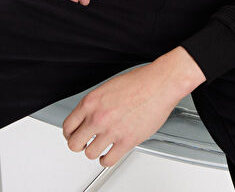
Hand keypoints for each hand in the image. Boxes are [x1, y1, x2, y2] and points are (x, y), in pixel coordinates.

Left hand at [62, 61, 186, 166]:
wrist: (161, 83)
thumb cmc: (142, 81)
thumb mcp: (110, 86)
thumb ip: (97, 103)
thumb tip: (91, 115)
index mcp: (92, 101)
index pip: (68, 126)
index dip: (70, 133)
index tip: (74, 134)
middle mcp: (98, 117)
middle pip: (74, 144)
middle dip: (79, 144)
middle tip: (85, 143)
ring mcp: (112, 130)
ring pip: (90, 153)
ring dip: (95, 151)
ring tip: (101, 147)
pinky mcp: (127, 141)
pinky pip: (107, 160)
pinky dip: (106, 159)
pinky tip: (109, 153)